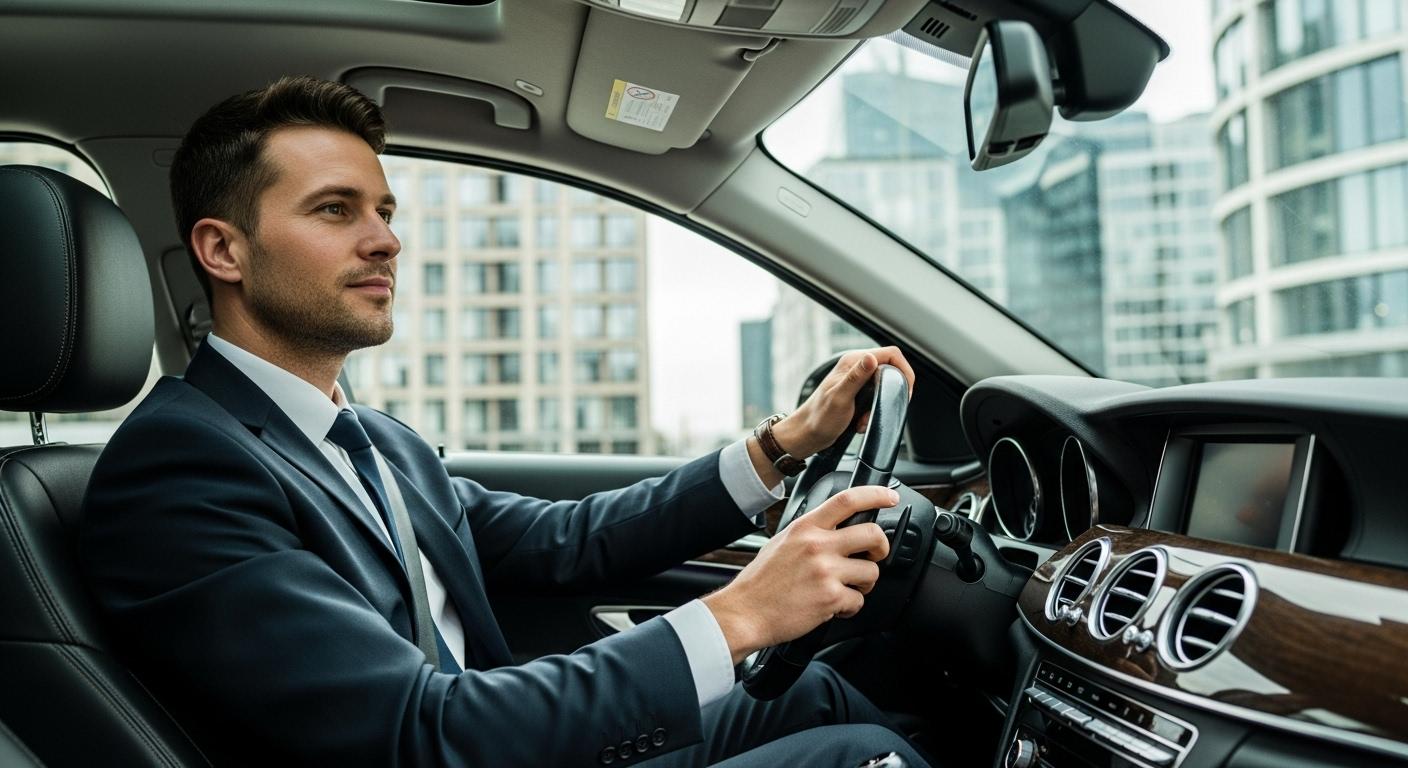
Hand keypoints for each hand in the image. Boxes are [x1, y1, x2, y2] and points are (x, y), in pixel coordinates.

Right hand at [701, 485, 896, 663]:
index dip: (875, 495)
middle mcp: (817, 546)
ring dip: (864, 583)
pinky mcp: (830, 598)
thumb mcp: (782, 542)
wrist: (745, 612)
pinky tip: (834, 607)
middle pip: (873, 534)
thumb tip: (835, 529)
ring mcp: (825, 572)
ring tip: (845, 588)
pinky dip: (850, 607)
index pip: (848, 500)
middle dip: (882, 547)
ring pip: (871, 572)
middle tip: (875, 555)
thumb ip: (809, 533)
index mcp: (805, 528)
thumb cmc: (761, 582)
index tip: (890, 497)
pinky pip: (858, 600)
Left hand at [774, 347, 915, 459]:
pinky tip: (860, 423)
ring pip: (884, 388)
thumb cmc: (819, 418)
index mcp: (853, 362)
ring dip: (880, 406)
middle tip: (882, 409)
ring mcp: (857, 381)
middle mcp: (856, 367)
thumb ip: (856, 377)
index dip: (904, 370)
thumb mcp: (840, 398)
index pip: (891, 354)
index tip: (906, 389)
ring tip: (864, 420)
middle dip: (891, 393)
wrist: (806, 434)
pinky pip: (876, 400)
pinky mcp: (857, 394)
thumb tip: (871, 358)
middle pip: (891, 371)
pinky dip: (872, 413)